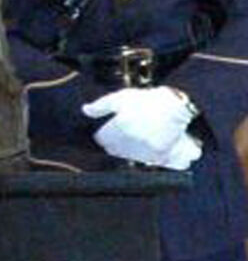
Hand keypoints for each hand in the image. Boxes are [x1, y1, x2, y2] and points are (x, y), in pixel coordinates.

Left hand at [83, 85, 201, 166]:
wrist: (176, 107)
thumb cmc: (148, 101)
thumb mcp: (122, 98)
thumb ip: (102, 106)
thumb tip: (86, 110)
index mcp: (119, 127)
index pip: (101, 138)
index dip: (102, 133)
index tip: (106, 130)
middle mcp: (130, 142)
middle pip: (112, 149)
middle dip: (113, 142)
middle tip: (123, 132)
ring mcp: (144, 152)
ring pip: (126, 156)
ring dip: (126, 150)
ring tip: (136, 137)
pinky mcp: (158, 157)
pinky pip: (144, 162)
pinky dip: (144, 157)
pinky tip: (146, 146)